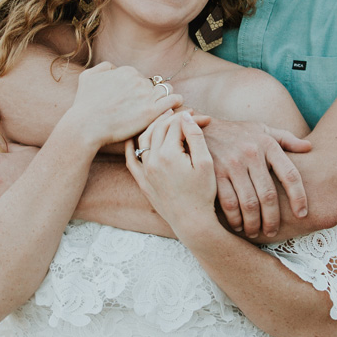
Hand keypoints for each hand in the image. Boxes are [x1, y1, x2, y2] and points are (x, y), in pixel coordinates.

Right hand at [70, 63, 182, 149]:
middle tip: (145, 105)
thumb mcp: (87, 77)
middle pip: (153, 84)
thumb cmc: (84, 105)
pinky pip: (173, 100)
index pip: (140, 76)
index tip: (136, 99)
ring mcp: (145, 95)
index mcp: (126, 71)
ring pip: (166, 90)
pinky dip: (176, 101)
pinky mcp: (151, 112)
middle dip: (150, 93)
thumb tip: (115, 68)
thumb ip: (103, 67)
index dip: (139, 88)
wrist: (85, 126)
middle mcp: (138, 80)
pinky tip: (175, 105)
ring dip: (166, 95)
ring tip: (164, 105)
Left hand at [124, 110, 216, 238]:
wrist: (192, 222)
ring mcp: (145, 171)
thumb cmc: (203, 193)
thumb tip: (186, 117)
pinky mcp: (142, 181)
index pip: (176, 124)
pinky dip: (131, 147)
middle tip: (185, 114)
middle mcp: (153, 160)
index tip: (203, 117)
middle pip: (159, 128)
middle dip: (173, 118)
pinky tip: (133, 139)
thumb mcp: (206, 163)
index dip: (190, 118)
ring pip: (144, 139)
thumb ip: (195, 137)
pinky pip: (131, 160)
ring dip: (154, 126)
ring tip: (165, 119)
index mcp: (169, 154)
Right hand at [198, 118, 311, 237]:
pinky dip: (235, 219)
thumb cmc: (236, 133)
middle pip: (268, 195)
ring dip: (253, 224)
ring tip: (255, 232)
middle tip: (272, 232)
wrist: (197, 127)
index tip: (302, 214)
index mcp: (267, 144)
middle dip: (272, 219)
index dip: (299, 198)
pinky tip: (237, 226)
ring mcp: (231, 164)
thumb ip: (286, 139)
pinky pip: (229, 203)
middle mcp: (251, 153)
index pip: (290, 175)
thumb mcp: (261, 129)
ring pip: (249, 203)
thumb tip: (309, 147)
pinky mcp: (214, 173)